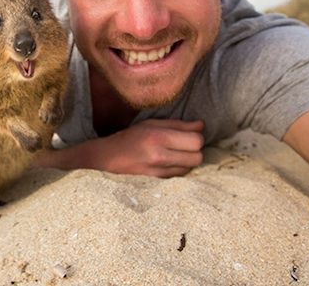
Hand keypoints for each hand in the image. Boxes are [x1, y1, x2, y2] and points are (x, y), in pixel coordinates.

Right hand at [34, 119, 204, 177]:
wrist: (106, 159)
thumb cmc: (129, 137)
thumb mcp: (151, 124)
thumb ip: (178, 125)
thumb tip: (202, 125)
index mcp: (158, 137)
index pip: (196, 141)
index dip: (197, 138)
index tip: (190, 135)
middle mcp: (159, 156)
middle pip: (197, 157)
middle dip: (194, 151)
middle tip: (184, 146)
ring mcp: (158, 172)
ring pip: (190, 169)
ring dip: (187, 162)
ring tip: (174, 155)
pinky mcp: (157, 183)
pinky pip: (179, 177)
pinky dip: (178, 171)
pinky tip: (167, 164)